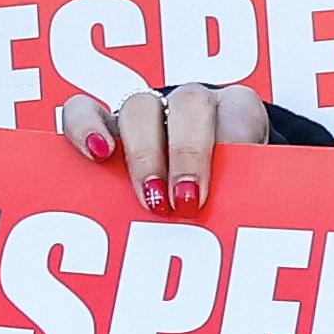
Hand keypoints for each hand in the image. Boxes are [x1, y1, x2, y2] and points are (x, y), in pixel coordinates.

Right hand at [54, 84, 276, 215]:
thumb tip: (250, 230)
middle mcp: (191, 103)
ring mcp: (146, 110)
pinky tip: (96, 157)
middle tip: (187, 202)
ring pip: (140, 108)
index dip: (235, 142)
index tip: (231, 183)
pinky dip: (86, 129)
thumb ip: (249, 202)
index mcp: (236, 111)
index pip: (239, 110)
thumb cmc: (228, 190)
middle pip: (190, 105)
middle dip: (188, 154)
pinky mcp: (102, 124)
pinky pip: (83, 111)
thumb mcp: (247, 195)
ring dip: (144, 154)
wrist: (198, 176)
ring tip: (149, 197)